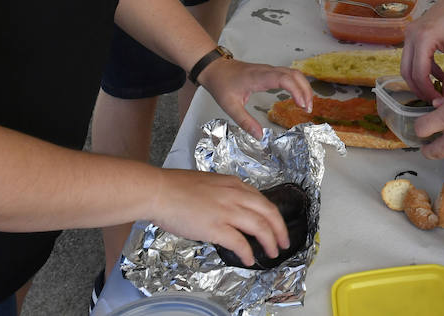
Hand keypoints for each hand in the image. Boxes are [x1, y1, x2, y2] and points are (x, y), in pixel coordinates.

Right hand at [151, 168, 290, 267]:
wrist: (159, 191)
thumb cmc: (176, 188)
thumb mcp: (209, 184)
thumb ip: (223, 194)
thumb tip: (230, 210)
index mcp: (234, 184)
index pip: (263, 200)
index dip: (273, 216)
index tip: (276, 226)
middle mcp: (235, 195)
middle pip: (269, 212)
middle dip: (280, 229)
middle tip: (284, 242)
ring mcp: (226, 211)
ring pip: (260, 227)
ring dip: (270, 242)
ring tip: (273, 253)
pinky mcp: (216, 226)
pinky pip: (240, 242)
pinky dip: (248, 252)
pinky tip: (250, 259)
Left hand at [199, 58, 312, 139]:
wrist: (214, 68)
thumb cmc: (221, 84)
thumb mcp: (230, 106)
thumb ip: (245, 121)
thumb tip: (259, 136)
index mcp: (258, 77)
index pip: (284, 79)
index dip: (296, 90)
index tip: (301, 105)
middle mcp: (267, 70)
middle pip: (294, 74)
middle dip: (305, 90)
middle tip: (308, 109)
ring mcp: (269, 70)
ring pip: (294, 73)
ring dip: (303, 87)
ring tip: (306, 105)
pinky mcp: (269, 72)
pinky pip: (289, 74)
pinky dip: (297, 84)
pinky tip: (298, 96)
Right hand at [401, 0, 443, 100]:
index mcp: (423, 38)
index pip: (419, 74)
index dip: (428, 91)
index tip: (438, 100)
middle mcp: (411, 34)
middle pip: (407, 71)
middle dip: (419, 88)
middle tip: (434, 99)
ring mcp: (411, 32)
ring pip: (407, 64)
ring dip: (420, 79)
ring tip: (438, 89)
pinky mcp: (415, 32)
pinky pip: (414, 55)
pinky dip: (423, 67)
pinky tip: (439, 75)